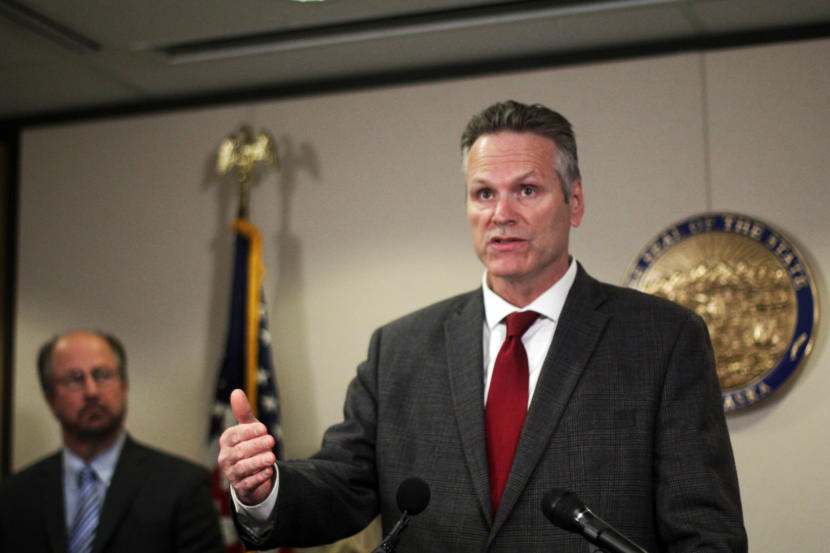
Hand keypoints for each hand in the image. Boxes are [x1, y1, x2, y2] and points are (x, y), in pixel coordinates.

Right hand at [218, 389, 276, 505]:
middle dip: (256, 446)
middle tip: (271, 441)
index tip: (263, 428)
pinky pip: (248, 483)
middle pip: (239, 452)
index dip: (248, 432)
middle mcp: (225, 457)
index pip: (233, 435)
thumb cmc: (250, 444)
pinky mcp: (241, 487)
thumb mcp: (249, 427)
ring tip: (271, 457)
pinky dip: (258, 477)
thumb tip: (236, 391)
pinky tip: (268, 472)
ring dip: (257, 462)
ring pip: (243, 468)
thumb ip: (243, 412)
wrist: (253, 472)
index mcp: (226, 441)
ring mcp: (232, 473)